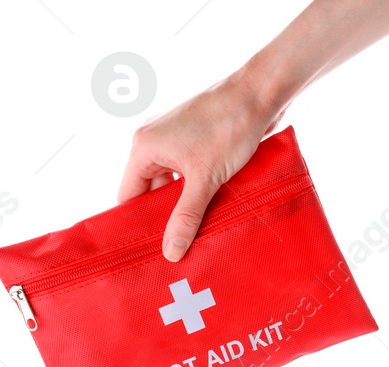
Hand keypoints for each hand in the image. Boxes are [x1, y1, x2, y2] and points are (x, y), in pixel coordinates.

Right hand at [119, 75, 284, 261]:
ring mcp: (172, 136)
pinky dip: (194, 186)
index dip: (136, 221)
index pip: (128, 195)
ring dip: (183, 201)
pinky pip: (184, 169)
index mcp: (143, 146)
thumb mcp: (205, 179)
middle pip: (149, 189)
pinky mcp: (192, 136)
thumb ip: (186, 217)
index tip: (149, 247)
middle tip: (177, 243)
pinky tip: (209, 203)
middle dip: (164, 214)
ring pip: (170, 180)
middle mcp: (152, 139)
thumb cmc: (229, 127)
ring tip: (195, 226)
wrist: (260, 92)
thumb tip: (171, 253)